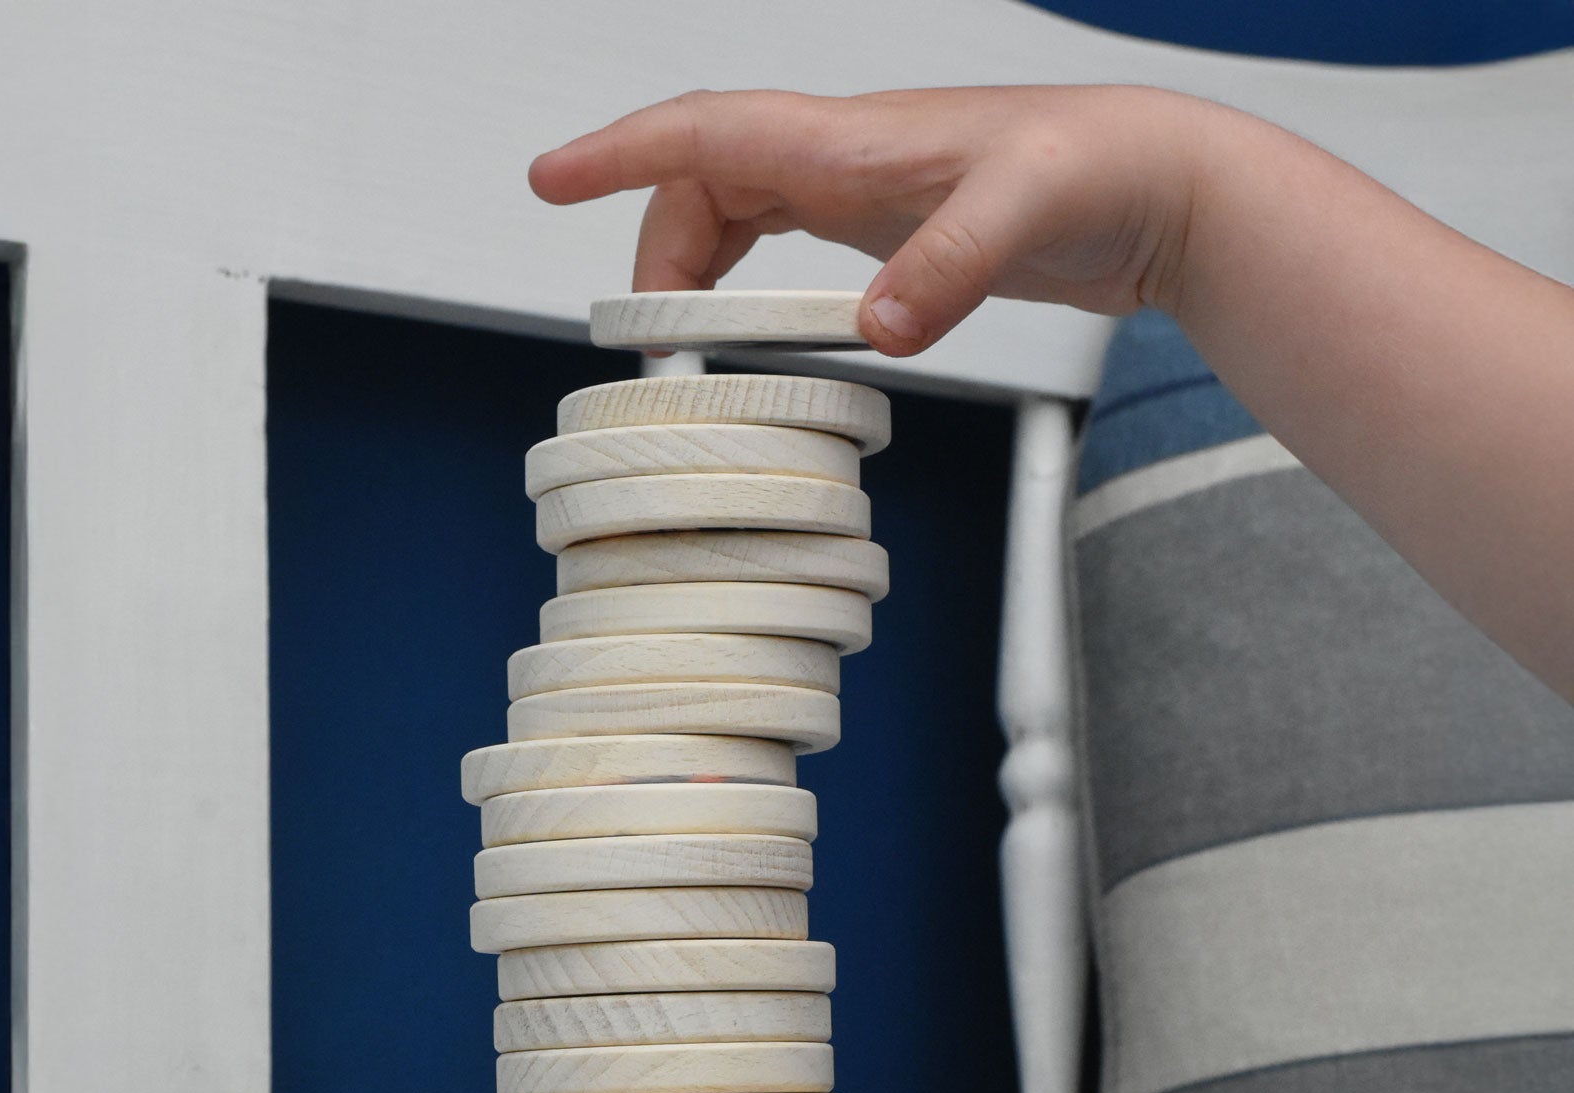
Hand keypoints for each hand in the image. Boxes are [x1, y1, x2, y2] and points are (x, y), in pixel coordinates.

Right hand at [529, 85, 1219, 354]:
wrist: (1157, 183)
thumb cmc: (1100, 170)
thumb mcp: (1026, 216)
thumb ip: (948, 270)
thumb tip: (875, 333)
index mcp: (853, 143)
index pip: (707, 132)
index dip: (621, 154)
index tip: (553, 179)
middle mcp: (844, 158)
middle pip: (703, 185)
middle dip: (656, 254)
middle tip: (652, 341)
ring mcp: (863, 192)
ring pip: (735, 211)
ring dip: (695, 269)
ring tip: (686, 341)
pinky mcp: (890, 229)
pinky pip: (781, 242)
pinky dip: (745, 279)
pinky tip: (757, 326)